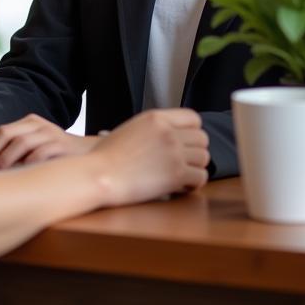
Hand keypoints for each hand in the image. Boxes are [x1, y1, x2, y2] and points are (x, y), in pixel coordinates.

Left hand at [0, 114, 92, 170]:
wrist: (91, 154)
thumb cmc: (57, 154)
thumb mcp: (38, 144)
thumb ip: (18, 149)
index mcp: (30, 122)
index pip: (3, 131)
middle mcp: (40, 125)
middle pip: (9, 135)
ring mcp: (51, 134)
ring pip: (22, 144)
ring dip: (7, 161)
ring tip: (0, 175)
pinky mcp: (61, 146)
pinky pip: (39, 155)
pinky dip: (27, 165)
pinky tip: (20, 176)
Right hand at [91, 108, 208, 206]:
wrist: (100, 174)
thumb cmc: (107, 156)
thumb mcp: (131, 129)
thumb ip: (154, 128)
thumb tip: (172, 135)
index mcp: (156, 117)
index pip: (193, 118)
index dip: (193, 132)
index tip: (187, 143)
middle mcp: (168, 131)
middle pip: (202, 139)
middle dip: (196, 152)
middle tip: (185, 163)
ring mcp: (174, 152)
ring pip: (204, 158)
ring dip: (195, 168)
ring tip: (181, 176)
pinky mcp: (176, 173)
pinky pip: (201, 177)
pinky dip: (193, 184)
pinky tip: (180, 187)